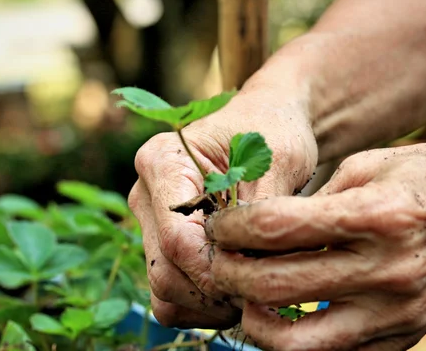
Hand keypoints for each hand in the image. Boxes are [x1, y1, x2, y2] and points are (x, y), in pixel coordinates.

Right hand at [128, 85, 317, 327]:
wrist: (265, 120)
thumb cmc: (272, 130)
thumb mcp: (279, 159)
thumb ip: (262, 212)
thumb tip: (255, 269)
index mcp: (164, 162)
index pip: (177, 240)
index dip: (216, 272)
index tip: (257, 280)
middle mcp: (147, 194)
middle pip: (164, 271)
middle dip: (214, 293)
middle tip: (264, 293)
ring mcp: (151, 221)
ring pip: (163, 290)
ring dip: (208, 304)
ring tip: (253, 292)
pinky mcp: (164, 242)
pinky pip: (170, 294)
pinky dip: (201, 304)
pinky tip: (237, 290)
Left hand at [206, 141, 425, 349]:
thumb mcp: (369, 167)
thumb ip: (315, 202)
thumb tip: (263, 230)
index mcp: (375, 215)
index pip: (277, 227)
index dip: (233, 226)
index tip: (218, 224)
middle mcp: (385, 270)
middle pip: (276, 284)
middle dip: (230, 272)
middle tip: (217, 260)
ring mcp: (395, 312)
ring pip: (299, 343)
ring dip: (256, 322)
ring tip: (245, 297)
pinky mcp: (403, 336)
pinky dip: (299, 341)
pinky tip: (286, 316)